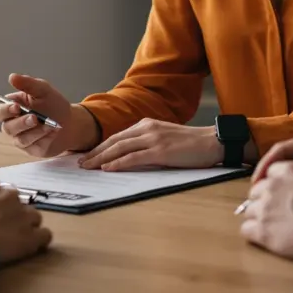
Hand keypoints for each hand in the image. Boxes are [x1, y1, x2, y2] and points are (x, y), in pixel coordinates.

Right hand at [0, 73, 95, 156]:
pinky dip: (45, 138)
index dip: (4, 110)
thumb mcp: (43, 90)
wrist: (70, 123)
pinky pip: (34, 146)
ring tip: (50, 124)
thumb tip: (12, 77)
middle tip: (34, 118)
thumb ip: (28, 84)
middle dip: (21, 123)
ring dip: (37, 131)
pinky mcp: (32, 149)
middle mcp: (14, 125)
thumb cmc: (53, 105)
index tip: (16, 107)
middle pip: (7, 128)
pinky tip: (53, 131)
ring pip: (21, 139)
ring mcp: (22, 139)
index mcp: (12, 109)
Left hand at [77, 119, 221, 170]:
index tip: (87, 155)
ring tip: (88, 166)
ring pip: (120, 148)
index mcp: (146, 124)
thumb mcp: (164, 137)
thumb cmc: (190, 144)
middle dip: (95, 152)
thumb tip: (128, 156)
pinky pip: (134, 158)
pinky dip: (118, 163)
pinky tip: (107, 168)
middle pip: (114, 141)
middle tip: (80, 162)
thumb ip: (146, 142)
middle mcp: (147, 128)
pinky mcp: (160, 151)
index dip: (100, 146)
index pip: (117, 136)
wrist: (212, 142)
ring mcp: (153, 139)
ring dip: (101, 158)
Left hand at [240, 162, 292, 259]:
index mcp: (287, 171)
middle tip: (275, 211)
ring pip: (249, 211)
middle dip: (263, 201)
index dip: (275, 184)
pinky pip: (246, 230)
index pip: (270, 173)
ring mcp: (263, 208)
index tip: (280, 192)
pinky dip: (252, 234)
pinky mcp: (261, 229)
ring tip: (270, 227)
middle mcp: (271, 186)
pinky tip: (262, 238)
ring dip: (258, 218)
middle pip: (256, 192)